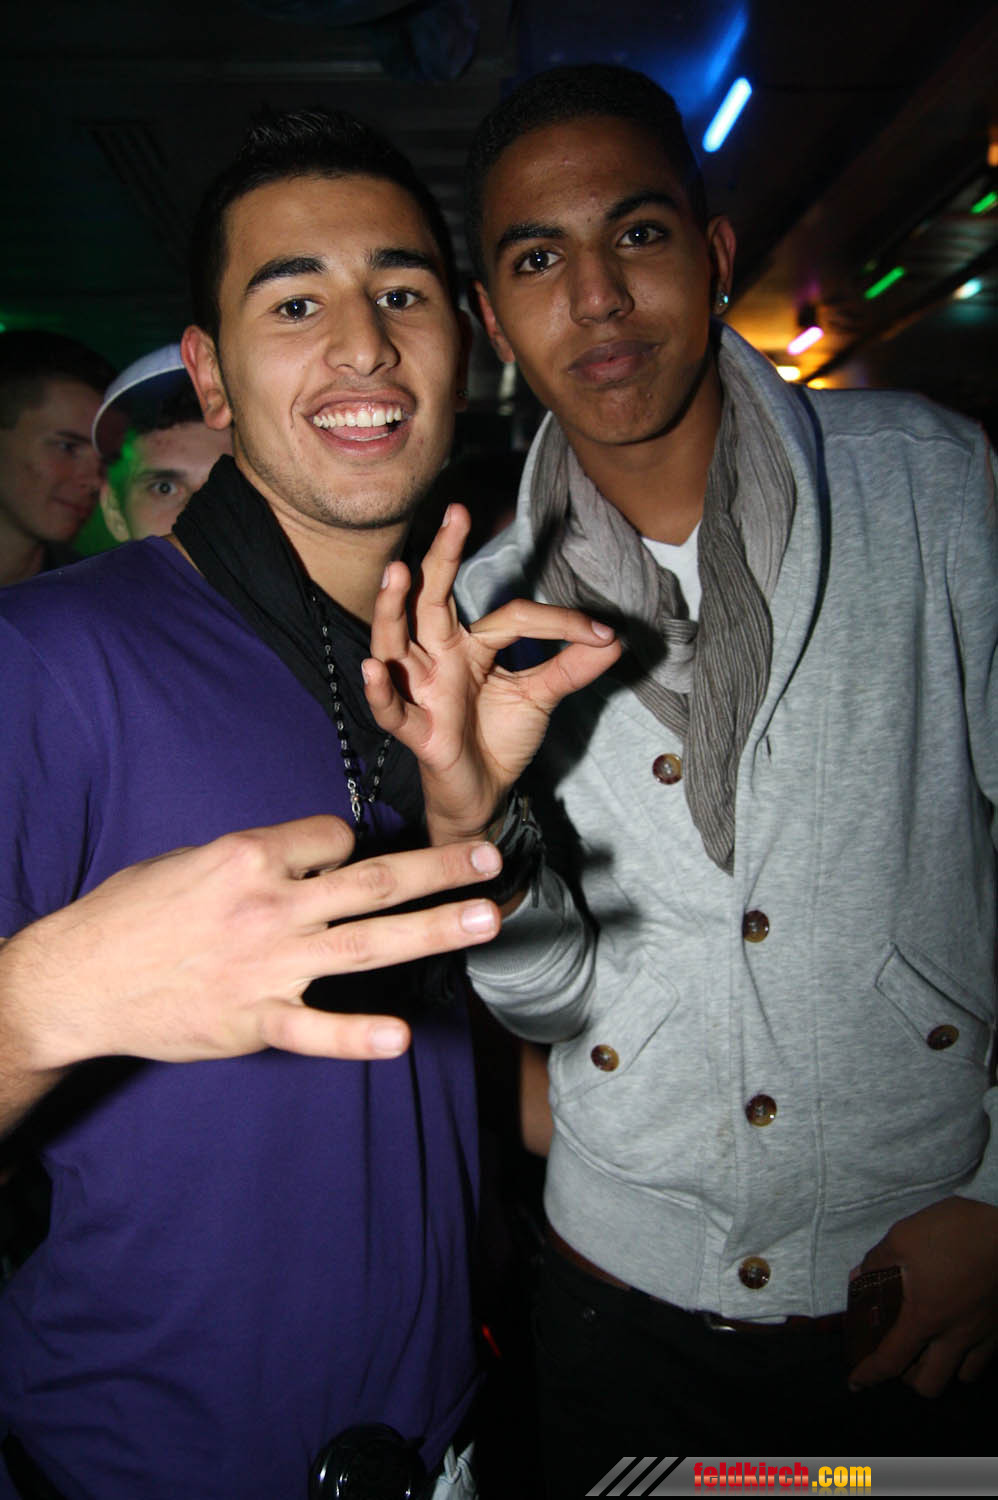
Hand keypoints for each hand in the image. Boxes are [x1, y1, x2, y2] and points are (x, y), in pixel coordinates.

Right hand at [1, 815, 502, 1090]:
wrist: (77, 979)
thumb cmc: (129, 914)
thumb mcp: (190, 861)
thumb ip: (257, 859)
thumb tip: (312, 856)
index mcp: (249, 855)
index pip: (335, 836)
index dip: (352, 843)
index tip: (353, 857)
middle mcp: (270, 904)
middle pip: (374, 880)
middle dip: (441, 869)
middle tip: (491, 862)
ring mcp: (267, 965)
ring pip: (368, 942)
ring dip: (434, 929)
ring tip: (486, 919)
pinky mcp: (253, 1020)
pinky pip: (316, 1028)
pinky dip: (358, 1035)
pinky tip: (402, 1038)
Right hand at [363, 503, 620, 842]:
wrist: (483, 794)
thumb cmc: (498, 739)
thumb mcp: (540, 696)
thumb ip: (571, 667)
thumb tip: (614, 639)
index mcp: (470, 646)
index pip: (509, 617)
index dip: (556, 621)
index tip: (600, 631)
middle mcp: (439, 659)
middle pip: (431, 601)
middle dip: (441, 557)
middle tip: (456, 515)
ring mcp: (422, 691)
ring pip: (396, 642)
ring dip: (393, 609)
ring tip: (398, 574)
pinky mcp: (417, 731)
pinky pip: (391, 710)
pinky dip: (380, 691)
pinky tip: (376, 668)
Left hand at [848, 1196, 997, 1395]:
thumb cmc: (955, 1231)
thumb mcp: (903, 1237)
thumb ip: (877, 1262)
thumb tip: (860, 1278)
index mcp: (924, 1316)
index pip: (891, 1360)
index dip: (869, 1375)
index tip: (855, 1382)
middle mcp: (954, 1335)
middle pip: (928, 1383)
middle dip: (907, 1377)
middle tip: (897, 1355)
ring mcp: (983, 1335)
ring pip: (961, 1377)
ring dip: (940, 1369)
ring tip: (929, 1349)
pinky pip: (984, 1360)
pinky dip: (968, 1359)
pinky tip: (959, 1340)